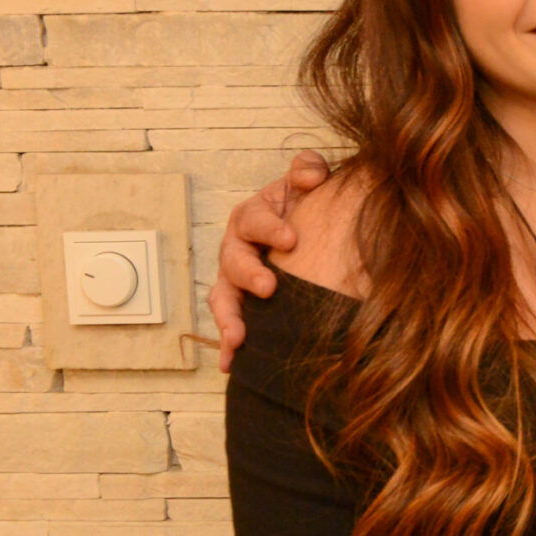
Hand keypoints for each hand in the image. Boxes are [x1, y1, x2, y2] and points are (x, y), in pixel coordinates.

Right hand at [208, 150, 331, 371]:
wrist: (311, 230)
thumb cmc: (306, 206)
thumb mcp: (308, 182)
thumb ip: (308, 170)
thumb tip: (310, 177)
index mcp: (254, 215)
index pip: (254, 218)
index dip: (269, 227)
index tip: (291, 239)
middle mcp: (238, 247)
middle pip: (234, 260)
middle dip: (249, 274)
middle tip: (269, 287)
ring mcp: (236, 278)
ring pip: (224, 297)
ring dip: (229, 317)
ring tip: (238, 338)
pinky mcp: (243, 304)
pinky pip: (231, 323)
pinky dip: (229, 343)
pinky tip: (231, 364)